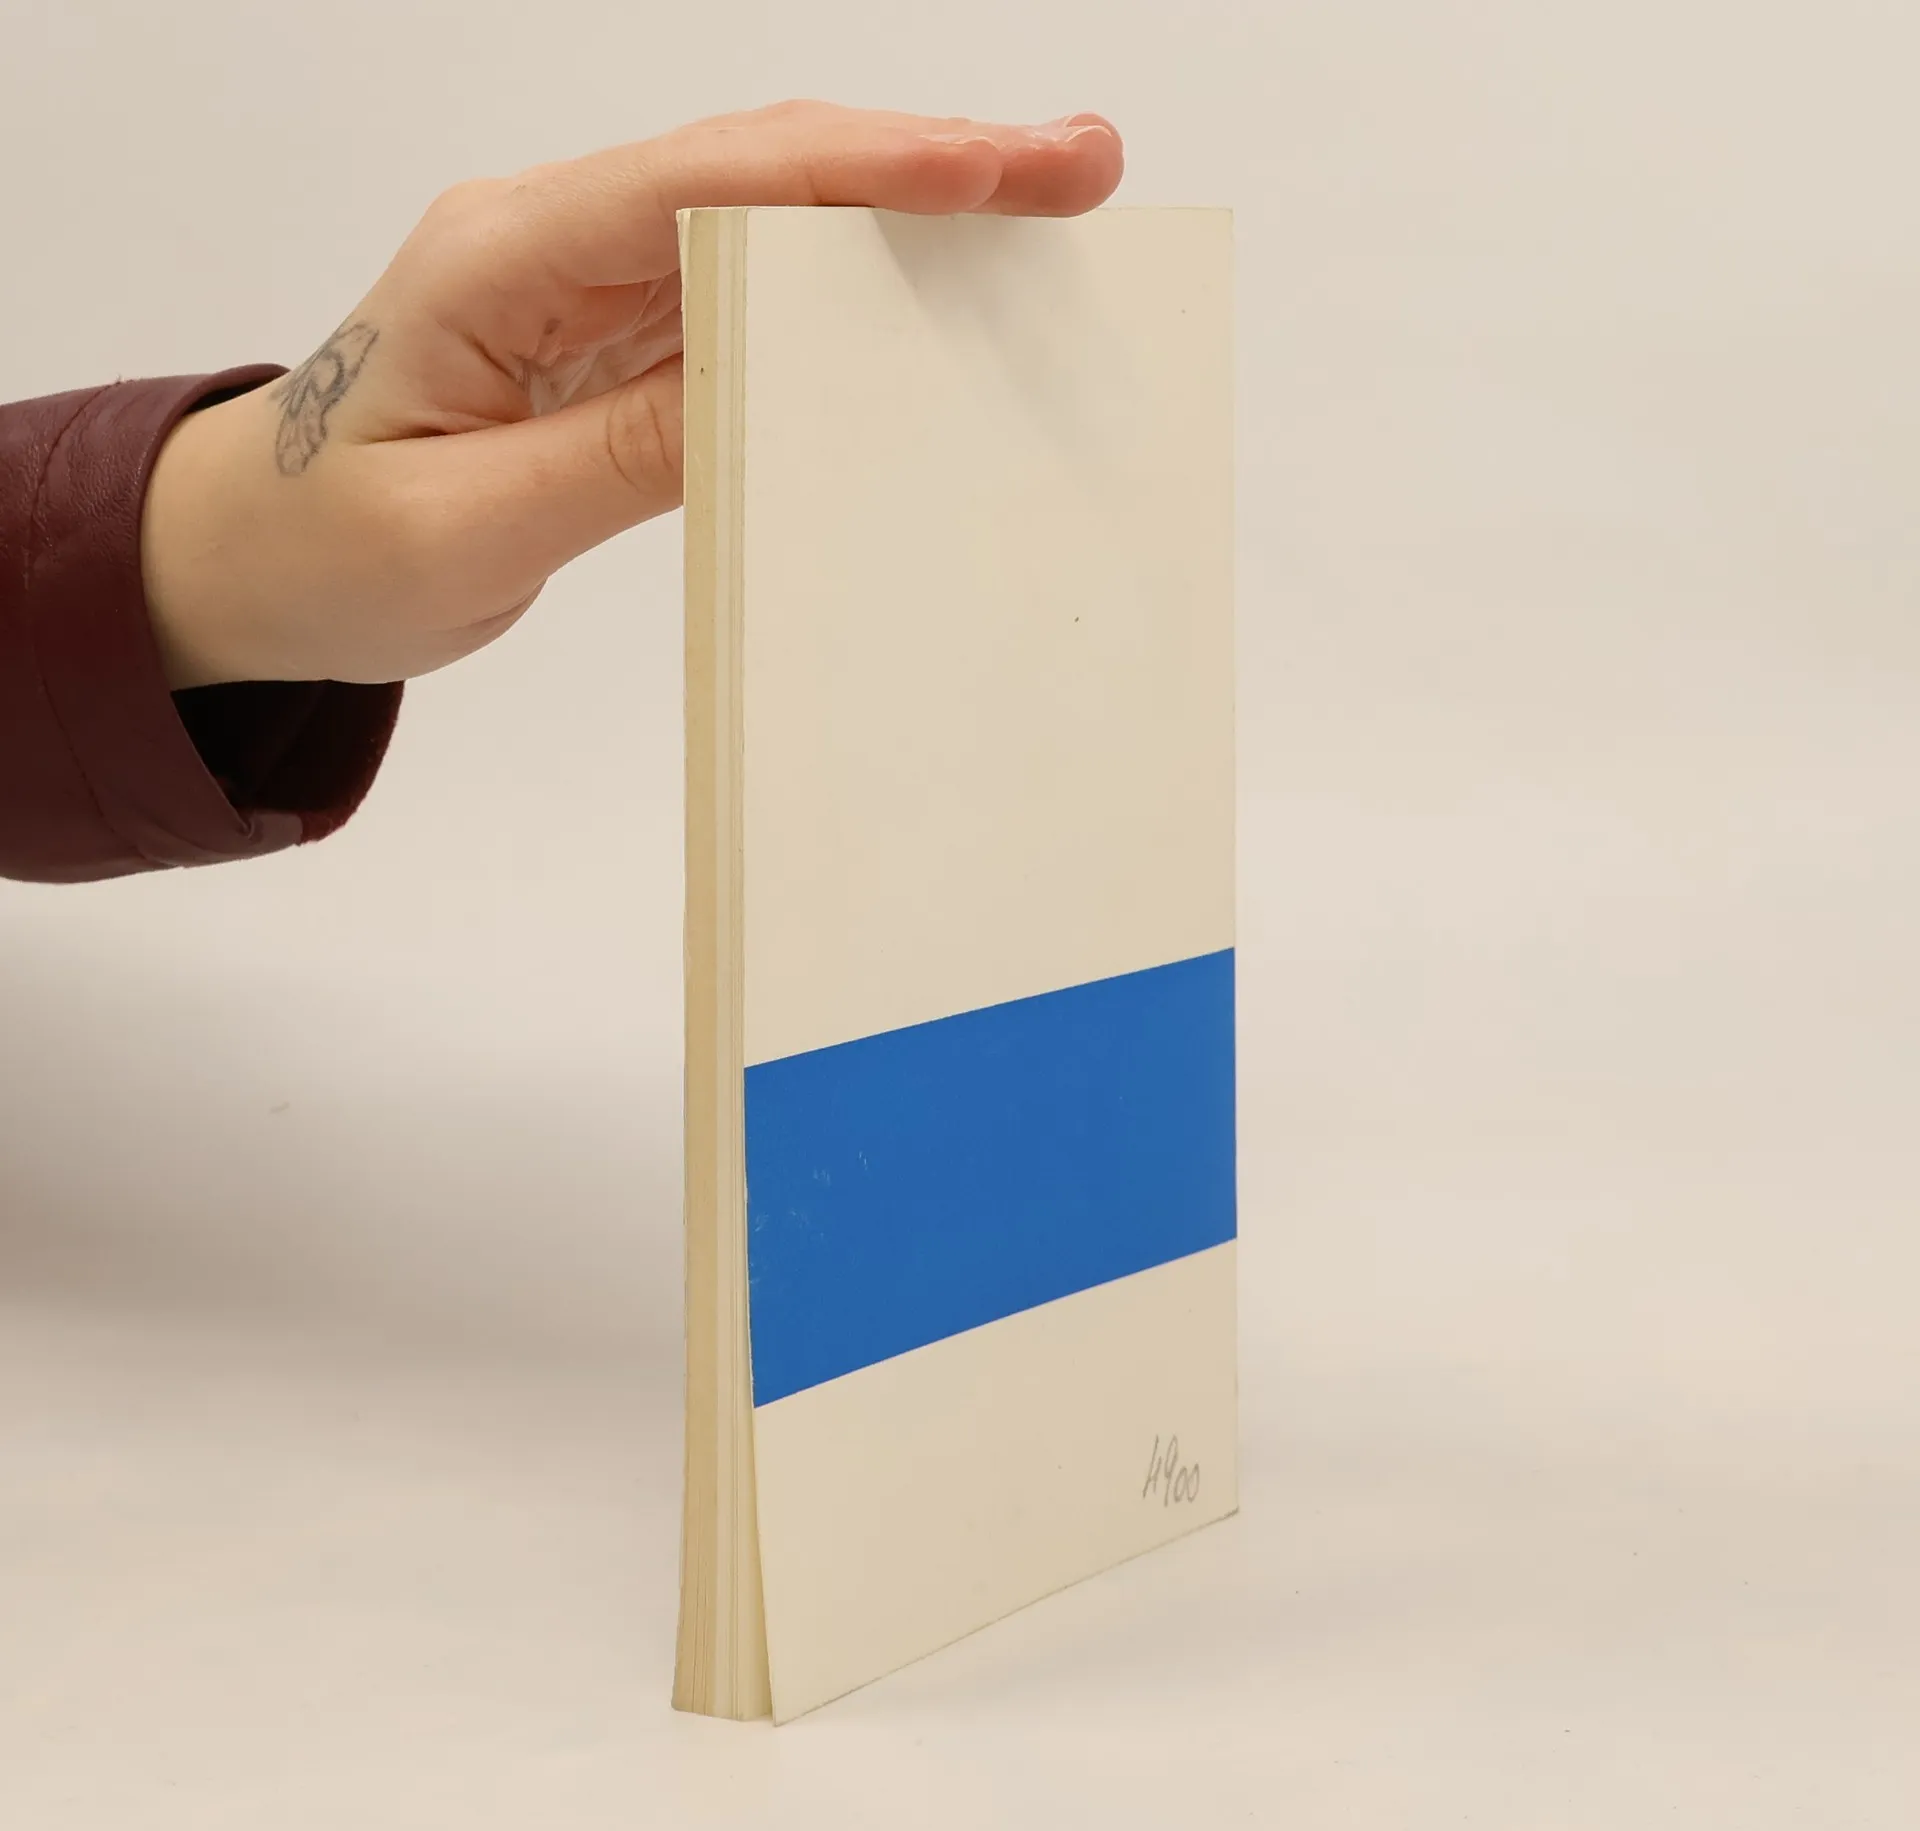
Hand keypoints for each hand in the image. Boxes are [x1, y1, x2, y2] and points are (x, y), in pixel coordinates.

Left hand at [141, 101, 1124, 688]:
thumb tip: (773, 398)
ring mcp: (591, 282)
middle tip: (1075, 165)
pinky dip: (851, 293)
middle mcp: (555, 240)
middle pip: (761, 169)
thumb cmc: (326, 547)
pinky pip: (750, 299)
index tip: (990, 169)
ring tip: (1043, 215)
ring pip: (772, 221)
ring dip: (908, 216)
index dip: (859, 168)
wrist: (254, 560)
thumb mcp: (471, 528)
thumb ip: (621, 457)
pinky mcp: (618, 337)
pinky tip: (937, 299)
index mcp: (499, 258)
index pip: (704, 184)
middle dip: (924, 161)